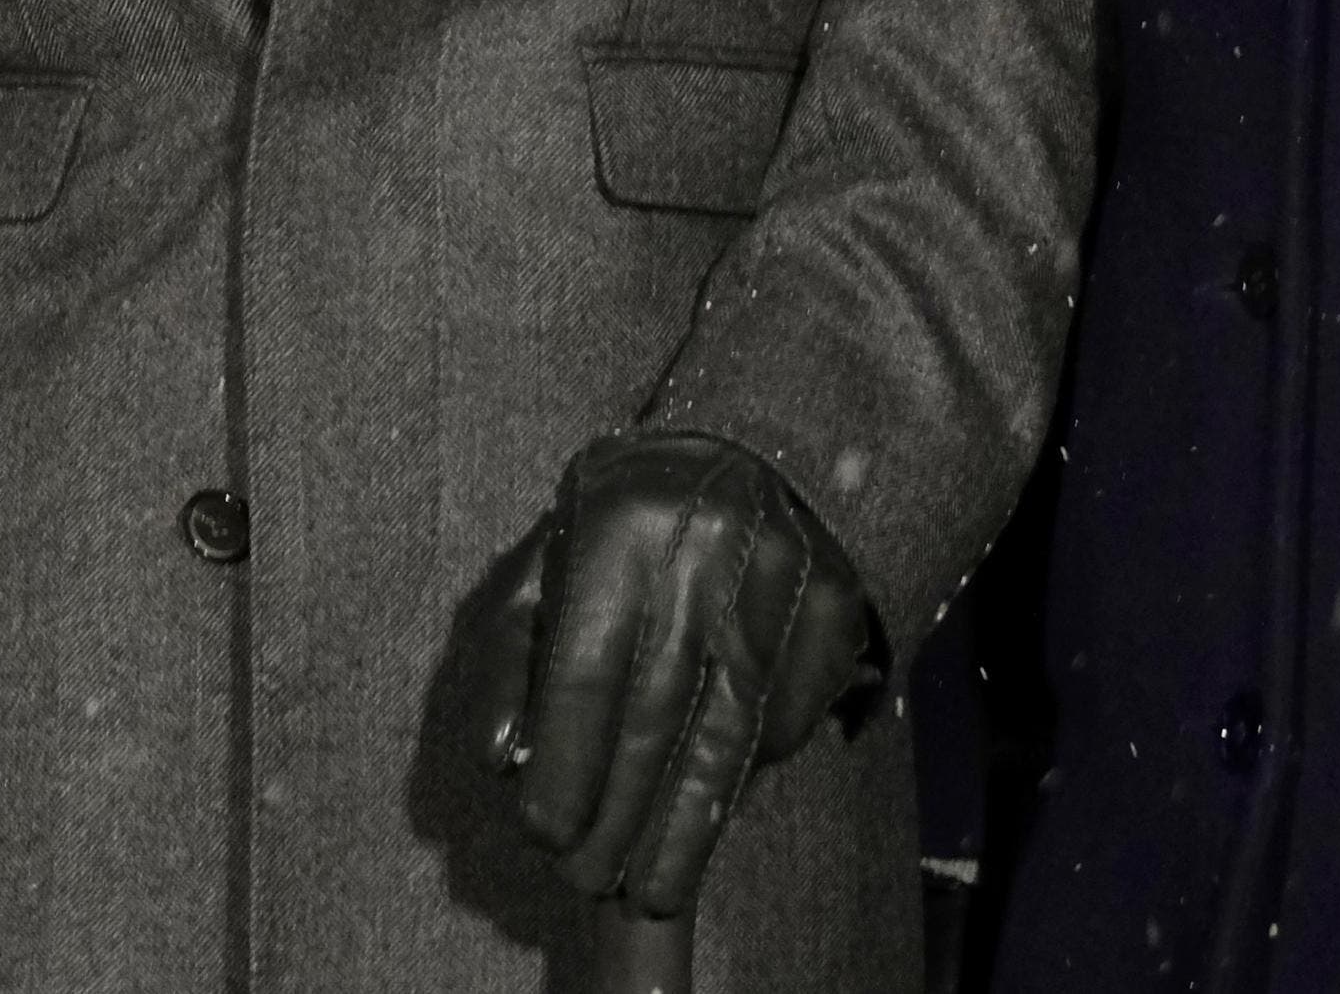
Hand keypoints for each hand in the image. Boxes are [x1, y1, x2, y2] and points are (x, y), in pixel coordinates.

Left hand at [462, 429, 882, 919]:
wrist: (765, 450)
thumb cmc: (631, 510)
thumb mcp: (554, 551)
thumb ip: (517, 648)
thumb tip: (503, 756)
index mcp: (618, 527)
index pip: (586, 669)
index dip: (564, 759)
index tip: (542, 830)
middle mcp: (704, 560)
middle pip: (656, 716)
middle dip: (619, 813)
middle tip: (587, 881)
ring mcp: (781, 592)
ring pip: (727, 738)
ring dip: (685, 828)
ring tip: (650, 890)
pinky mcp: (837, 623)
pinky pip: (782, 726)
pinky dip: (740, 782)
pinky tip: (704, 822)